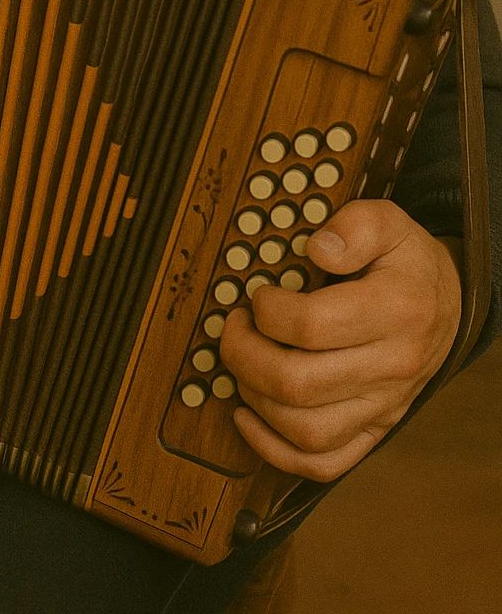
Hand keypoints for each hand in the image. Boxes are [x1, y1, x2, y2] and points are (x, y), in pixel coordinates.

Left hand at [220, 199, 461, 481]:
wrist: (449, 305)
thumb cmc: (407, 262)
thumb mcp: (389, 222)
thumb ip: (354, 226)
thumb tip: (317, 249)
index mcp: (396, 310)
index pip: (311, 326)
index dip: (268, 312)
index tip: (257, 296)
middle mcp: (392, 366)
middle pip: (298, 384)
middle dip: (245, 355)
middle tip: (235, 328)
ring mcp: (384, 406)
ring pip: (306, 431)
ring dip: (256, 399)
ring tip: (242, 364)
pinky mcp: (375, 430)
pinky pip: (323, 463)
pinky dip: (276, 450)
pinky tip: (249, 415)